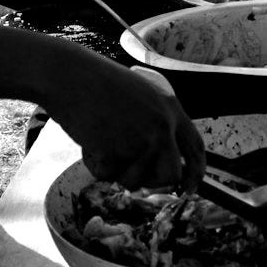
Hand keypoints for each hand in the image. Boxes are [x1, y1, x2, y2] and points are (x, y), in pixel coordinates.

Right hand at [44, 51, 204, 191]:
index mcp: (171, 108)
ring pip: (136, 180)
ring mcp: (140, 140)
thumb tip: (161, 166)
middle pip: (170, 175)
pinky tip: (89, 139)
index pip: (195, 148)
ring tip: (103, 141)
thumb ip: (156, 125)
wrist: (70, 76)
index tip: (188, 190)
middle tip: (132, 174)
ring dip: (117, 170)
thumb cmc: (100, 84)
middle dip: (152, 182)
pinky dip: (95, 164)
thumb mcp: (142, 95)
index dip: (195, 173)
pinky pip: (107, 175)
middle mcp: (162, 126)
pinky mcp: (116, 151)